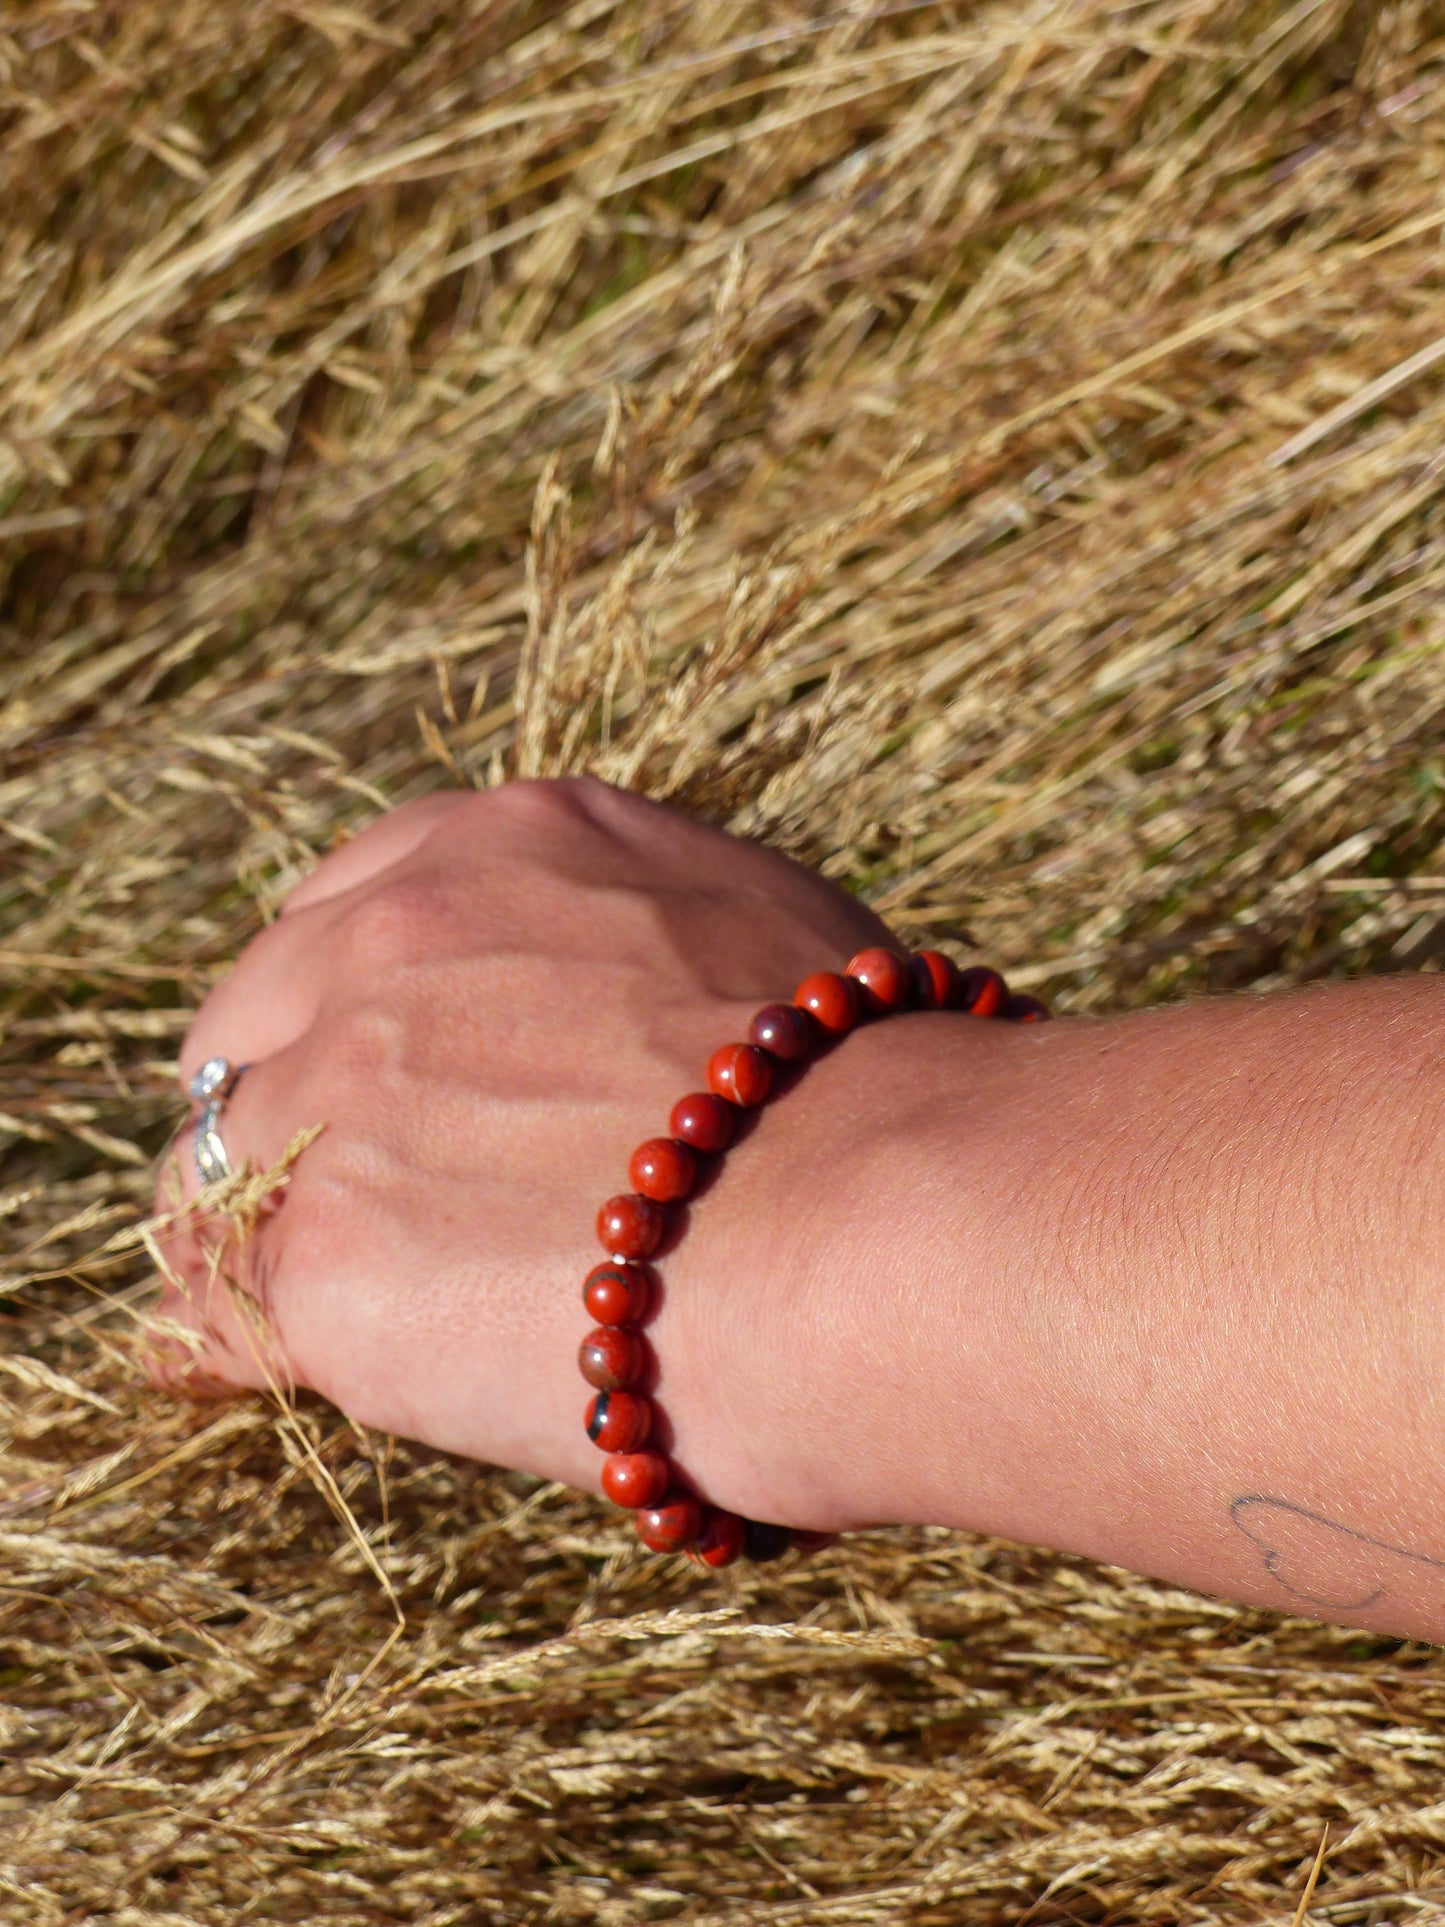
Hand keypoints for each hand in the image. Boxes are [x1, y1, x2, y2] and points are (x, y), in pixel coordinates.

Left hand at [150, 778, 894, 1525]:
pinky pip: (206, 1313)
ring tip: (354, 1316)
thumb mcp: (750, 928)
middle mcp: (398, 940)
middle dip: (289, 1108)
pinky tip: (278, 1379)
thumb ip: (631, 942)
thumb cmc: (876, 1096)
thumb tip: (617, 1020)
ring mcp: (346, 1090)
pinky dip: (229, 1349)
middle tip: (359, 1202)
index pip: (345, 909)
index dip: (349, 1007)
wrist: (891, 1214)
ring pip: (211, 1174)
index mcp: (506, 846)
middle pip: (251, 1026)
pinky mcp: (324, 1252)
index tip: (375, 1077)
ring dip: (267, 1238)